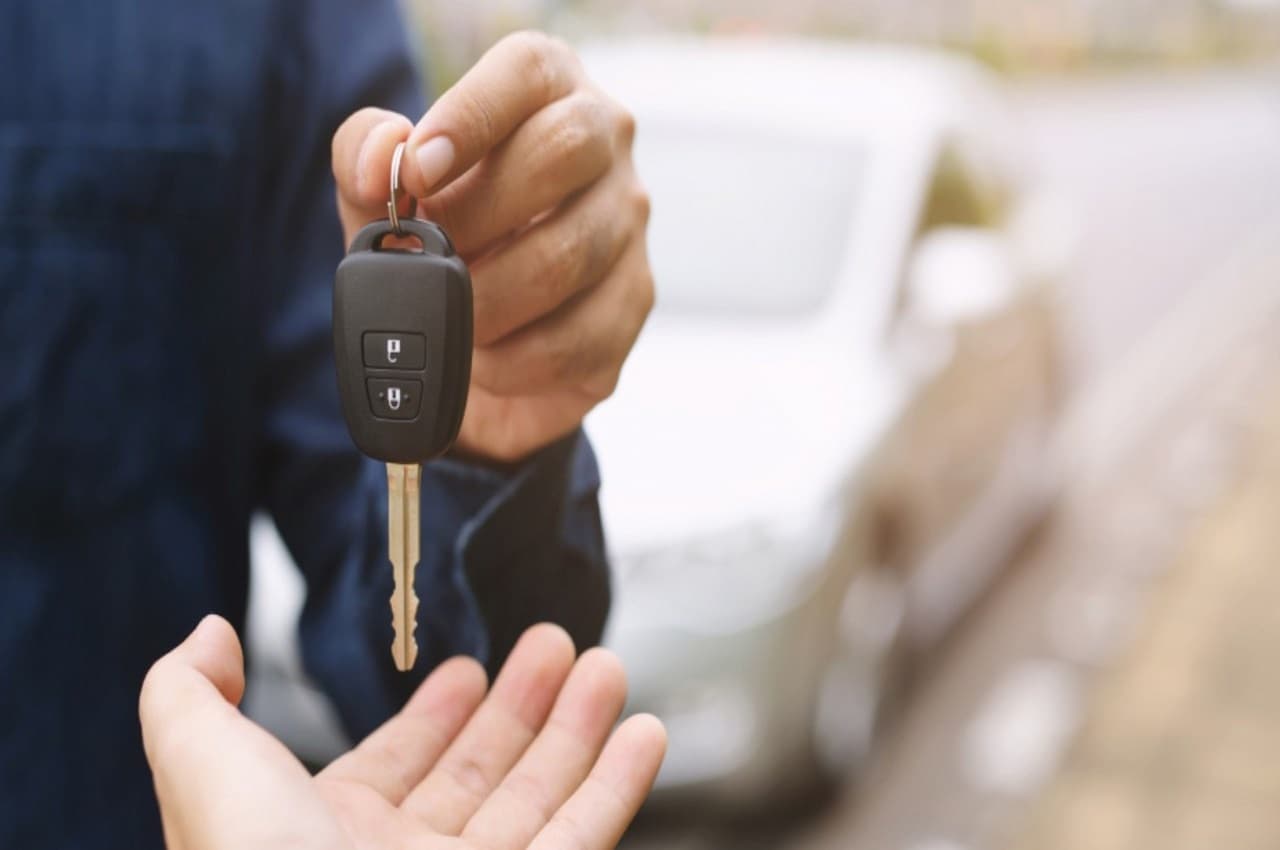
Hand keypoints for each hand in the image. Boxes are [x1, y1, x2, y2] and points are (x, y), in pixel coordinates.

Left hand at [139, 616, 665, 849]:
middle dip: (520, 705)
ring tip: (605, 667)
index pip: (395, 765)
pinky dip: (619, 785)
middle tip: (556, 646)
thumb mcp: (203, 767)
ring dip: (577, 730)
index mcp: (324, 835)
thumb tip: (213, 630)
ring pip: (538, 799)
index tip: (468, 669)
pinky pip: (584, 838)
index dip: (433, 715)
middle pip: (478, 773)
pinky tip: (642, 733)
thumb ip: (191, 694)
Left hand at [333, 31, 653, 462]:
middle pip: (566, 148)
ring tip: (450, 315)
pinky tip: (484, 356)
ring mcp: (628, 224)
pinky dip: (510, 358)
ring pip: (568, 254)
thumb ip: (364, 156)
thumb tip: (382, 157)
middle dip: (479, 211)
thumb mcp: (382, 192)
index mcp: (547, 90)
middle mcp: (605, 145)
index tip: (417, 170)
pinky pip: (575, 336)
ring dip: (487, 298)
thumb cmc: (440, 237)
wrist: (482, 338)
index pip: (529, 70)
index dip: (471, 115)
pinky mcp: (633, 302)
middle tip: (432, 253)